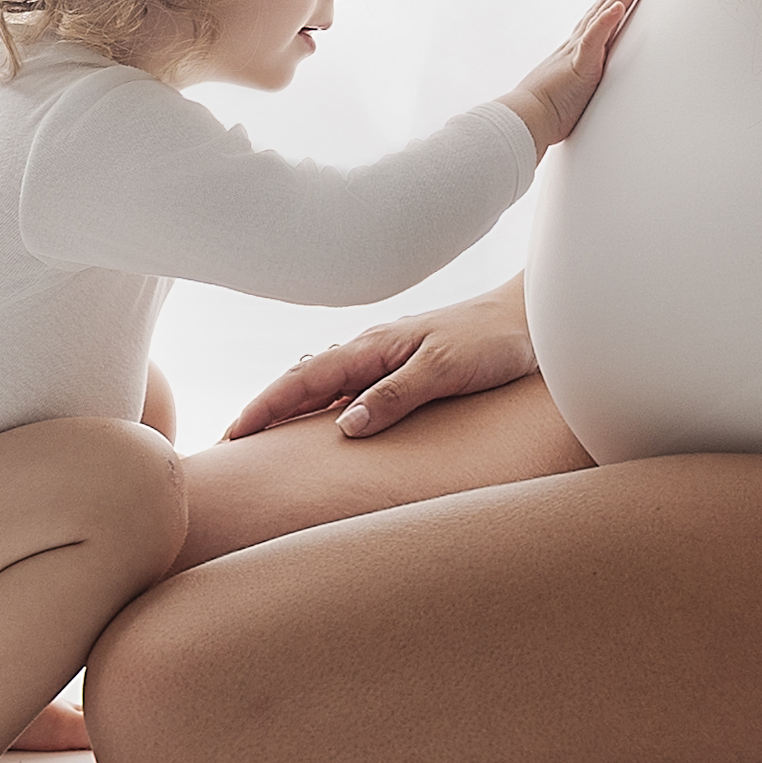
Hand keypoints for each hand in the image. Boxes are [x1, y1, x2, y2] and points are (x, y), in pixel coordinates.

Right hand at [221, 276, 539, 441]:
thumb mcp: (444, 370)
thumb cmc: (492, 341)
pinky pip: (353, 389)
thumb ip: (396, 395)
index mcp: (373, 347)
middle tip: (230, 444)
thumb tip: (345, 427)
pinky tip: (326, 423)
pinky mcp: (406, 368)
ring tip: (264, 438)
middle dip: (266, 410)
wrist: (531, 318)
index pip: (304, 379)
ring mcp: (387, 359)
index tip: (232, 435)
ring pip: (326, 385)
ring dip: (293, 409)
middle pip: (304, 381)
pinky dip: (327, 406)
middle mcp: (373, 351)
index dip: (266, 407)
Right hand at [499, 0, 648, 150]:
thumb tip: (583, 90)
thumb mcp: (566, 93)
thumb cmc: (542, 114)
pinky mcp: (578, 66)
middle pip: (602, 10)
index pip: (596, 21)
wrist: (523, 121)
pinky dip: (606, 21)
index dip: (612, 3)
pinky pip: (593, 40)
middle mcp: (574, 47)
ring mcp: (575, 53)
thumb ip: (578, 84)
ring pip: (601, 16)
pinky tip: (618, 6)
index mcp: (573, 53)